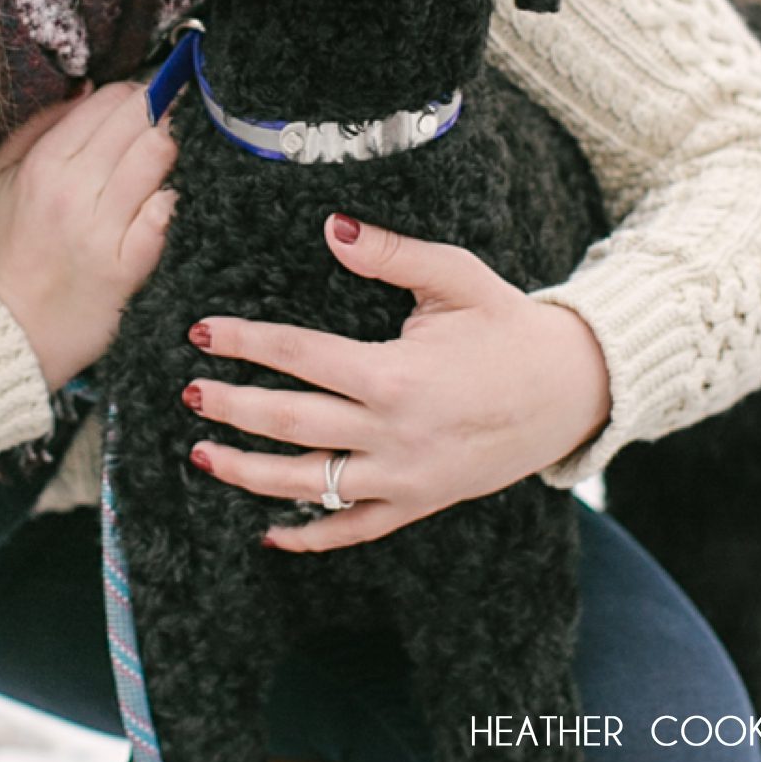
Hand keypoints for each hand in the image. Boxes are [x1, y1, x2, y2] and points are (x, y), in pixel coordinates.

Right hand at [0, 81, 177, 391]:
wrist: (5, 324)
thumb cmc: (4, 248)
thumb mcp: (1, 176)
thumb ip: (40, 126)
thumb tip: (88, 91)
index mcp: (45, 164)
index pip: (109, 102)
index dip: (134, 93)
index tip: (142, 100)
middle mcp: (74, 192)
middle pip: (140, 122)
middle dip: (159, 113)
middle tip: (162, 121)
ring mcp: (102, 230)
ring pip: (158, 159)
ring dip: (167, 151)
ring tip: (159, 160)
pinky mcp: (126, 267)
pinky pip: (164, 215)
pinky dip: (169, 201)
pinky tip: (159, 203)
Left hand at [181, 214, 612, 551]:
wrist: (572, 391)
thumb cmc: (509, 328)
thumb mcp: (458, 277)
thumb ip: (392, 253)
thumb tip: (331, 225)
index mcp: (396, 374)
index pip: (300, 355)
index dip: (245, 341)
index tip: (202, 331)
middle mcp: (392, 433)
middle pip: (290, 423)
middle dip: (231, 407)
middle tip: (188, 393)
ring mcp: (403, 477)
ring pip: (308, 484)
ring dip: (248, 473)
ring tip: (202, 456)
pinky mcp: (418, 503)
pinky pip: (353, 529)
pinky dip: (309, 536)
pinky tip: (269, 531)